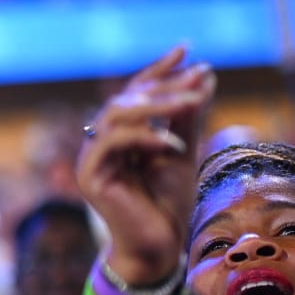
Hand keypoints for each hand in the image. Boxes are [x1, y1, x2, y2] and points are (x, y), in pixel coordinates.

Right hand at [77, 47, 215, 283]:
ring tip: (191, 103)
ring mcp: (91, 160)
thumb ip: (188, 116)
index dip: (157, 71)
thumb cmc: (168, 202)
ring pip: (117, 115)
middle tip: (198, 78)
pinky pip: (112, 142)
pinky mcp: (90, 177)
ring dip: (157, 105)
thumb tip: (204, 73)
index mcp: (118, 136)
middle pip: (126, 99)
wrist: (159, 245)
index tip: (187, 50)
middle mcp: (99, 143)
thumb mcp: (183, 151)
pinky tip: (172, 142)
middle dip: (163, 86)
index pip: (134, 93)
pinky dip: (144, 136)